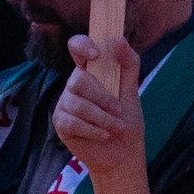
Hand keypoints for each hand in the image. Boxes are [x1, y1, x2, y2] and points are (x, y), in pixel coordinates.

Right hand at [52, 36, 149, 193]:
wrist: (123, 155)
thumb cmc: (128, 121)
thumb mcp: (132, 91)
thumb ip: (128, 63)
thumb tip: (118, 39)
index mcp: (91, 71)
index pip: (77, 47)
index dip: (82, 45)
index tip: (97, 54)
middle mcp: (75, 85)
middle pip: (78, 80)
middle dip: (102, 97)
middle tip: (119, 110)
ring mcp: (65, 103)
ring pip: (77, 103)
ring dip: (101, 117)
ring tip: (116, 127)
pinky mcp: (61, 123)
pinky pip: (72, 122)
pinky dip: (92, 129)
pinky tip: (104, 135)